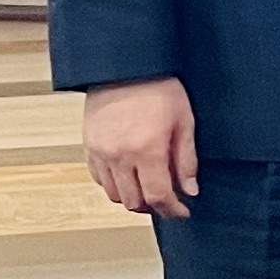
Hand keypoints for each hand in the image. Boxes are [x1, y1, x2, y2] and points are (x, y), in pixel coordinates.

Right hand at [85, 76, 198, 217]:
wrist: (125, 67)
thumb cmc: (159, 88)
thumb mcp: (184, 121)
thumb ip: (186, 160)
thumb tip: (190, 189)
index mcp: (147, 150)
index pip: (158, 196)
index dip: (173, 210)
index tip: (183, 211)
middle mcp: (120, 156)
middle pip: (134, 202)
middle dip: (154, 207)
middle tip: (168, 201)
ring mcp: (101, 153)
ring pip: (115, 195)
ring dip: (133, 198)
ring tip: (149, 189)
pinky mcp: (89, 147)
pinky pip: (99, 179)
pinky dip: (115, 185)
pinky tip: (129, 176)